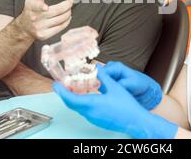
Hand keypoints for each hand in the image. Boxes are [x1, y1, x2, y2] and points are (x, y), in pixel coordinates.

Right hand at [16, 0, 72, 40]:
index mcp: (31, 7)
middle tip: (71, 1)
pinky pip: (60, 28)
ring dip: (68, 13)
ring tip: (69, 9)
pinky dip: (66, 22)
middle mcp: (35, 19)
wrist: (24, 27)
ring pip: (60, 20)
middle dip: (67, 6)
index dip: (41, 7)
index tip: (45, 7)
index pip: (37, 7)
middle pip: (57, 12)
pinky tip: (68, 17)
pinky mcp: (44, 36)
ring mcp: (40, 28)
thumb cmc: (30, 8)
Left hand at [53, 65, 177, 138]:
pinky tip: (84, 97)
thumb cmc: (127, 106)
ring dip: (72, 99)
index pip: (70, 99)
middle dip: (64, 94)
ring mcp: (93, 118)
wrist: (135, 121)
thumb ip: (104, 78)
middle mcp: (90, 113)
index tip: (55, 85)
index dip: (61, 92)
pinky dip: (80, 103)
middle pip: (72, 104)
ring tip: (71, 89)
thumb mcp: (115, 87)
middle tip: (60, 86)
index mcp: (93, 104)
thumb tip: (98, 69)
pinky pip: (84, 111)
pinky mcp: (97, 120)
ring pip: (78, 108)